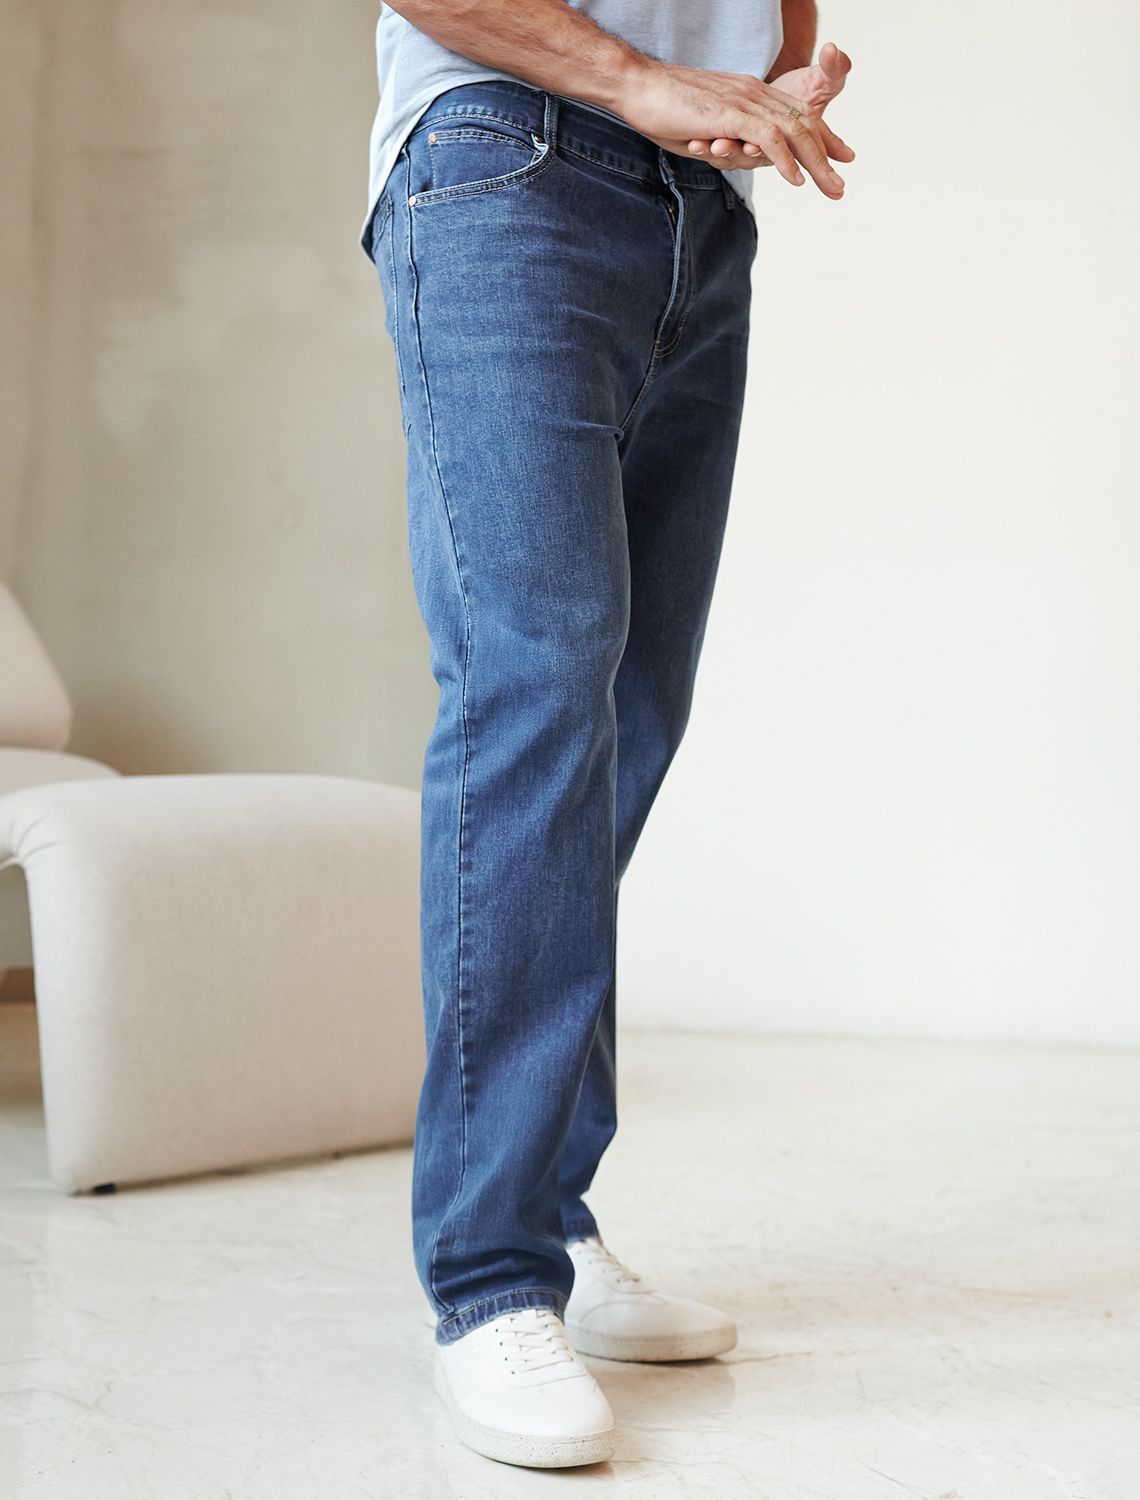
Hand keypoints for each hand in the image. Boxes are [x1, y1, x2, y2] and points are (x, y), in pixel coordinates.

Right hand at [634, 42, 853, 196]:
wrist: (637, 85)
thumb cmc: (664, 109)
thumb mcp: (703, 127)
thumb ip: (723, 139)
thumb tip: (730, 155)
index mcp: (750, 95)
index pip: (795, 116)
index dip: (820, 138)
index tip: (839, 161)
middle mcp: (754, 94)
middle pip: (802, 125)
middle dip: (825, 157)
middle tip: (840, 188)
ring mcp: (743, 101)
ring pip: (792, 132)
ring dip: (815, 163)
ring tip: (831, 189)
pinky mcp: (729, 112)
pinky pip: (767, 137)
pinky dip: (784, 160)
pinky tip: (796, 180)